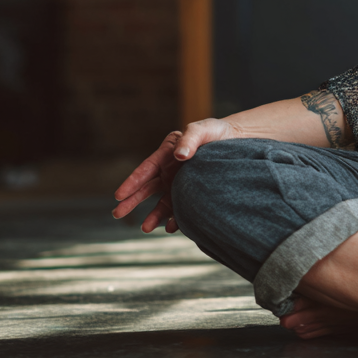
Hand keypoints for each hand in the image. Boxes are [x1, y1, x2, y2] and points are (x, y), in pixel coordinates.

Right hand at [111, 118, 237, 232]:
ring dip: (152, 215)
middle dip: (132, 201)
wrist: (240, 142)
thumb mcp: (203, 129)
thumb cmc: (218, 132)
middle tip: (117, 214)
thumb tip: (179, 155)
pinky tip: (169, 227)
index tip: (119, 195)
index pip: (146, 169)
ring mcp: (180, 184)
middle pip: (147, 188)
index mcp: (167, 153)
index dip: (132, 182)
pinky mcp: (192, 194)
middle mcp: (170, 170)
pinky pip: (179, 209)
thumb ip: (190, 139)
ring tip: (145, 228)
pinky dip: (174, 219)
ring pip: (161, 202)